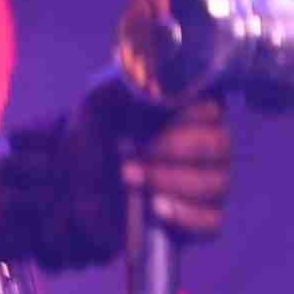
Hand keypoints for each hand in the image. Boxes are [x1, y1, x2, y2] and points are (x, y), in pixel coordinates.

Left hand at [12, 62, 236, 268]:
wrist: (74, 186)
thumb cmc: (95, 136)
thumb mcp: (99, 103)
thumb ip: (123, 83)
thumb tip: (145, 71)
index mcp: (193, 111)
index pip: (213, 108)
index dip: (186, 113)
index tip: (148, 117)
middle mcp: (211, 145)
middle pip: (220, 145)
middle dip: (173, 149)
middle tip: (131, 154)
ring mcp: (210, 183)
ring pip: (217, 182)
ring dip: (171, 180)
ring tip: (130, 178)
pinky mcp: (200, 219)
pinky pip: (212, 221)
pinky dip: (185, 215)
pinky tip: (156, 208)